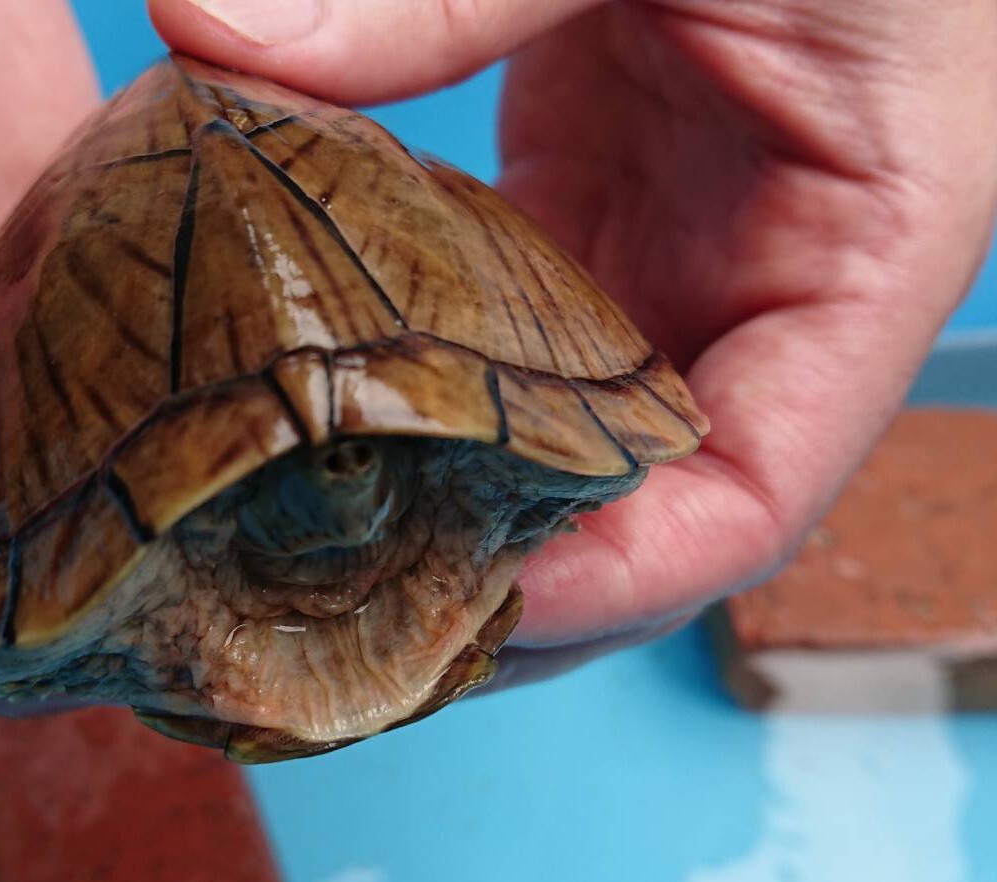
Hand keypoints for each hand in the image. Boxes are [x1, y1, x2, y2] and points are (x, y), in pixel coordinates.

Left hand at [152, 0, 996, 683]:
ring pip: (563, 452)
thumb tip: (211, 31)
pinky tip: (328, 425)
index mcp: (861, 262)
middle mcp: (761, 300)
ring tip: (322, 568)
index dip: (619, 579)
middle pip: (645, 515)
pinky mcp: (584, 227)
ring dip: (454, 518)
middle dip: (515, 591)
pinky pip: (504, 352)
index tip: (467, 605)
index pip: (756, 495)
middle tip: (354, 631)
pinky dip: (424, 402)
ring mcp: (665, 271)